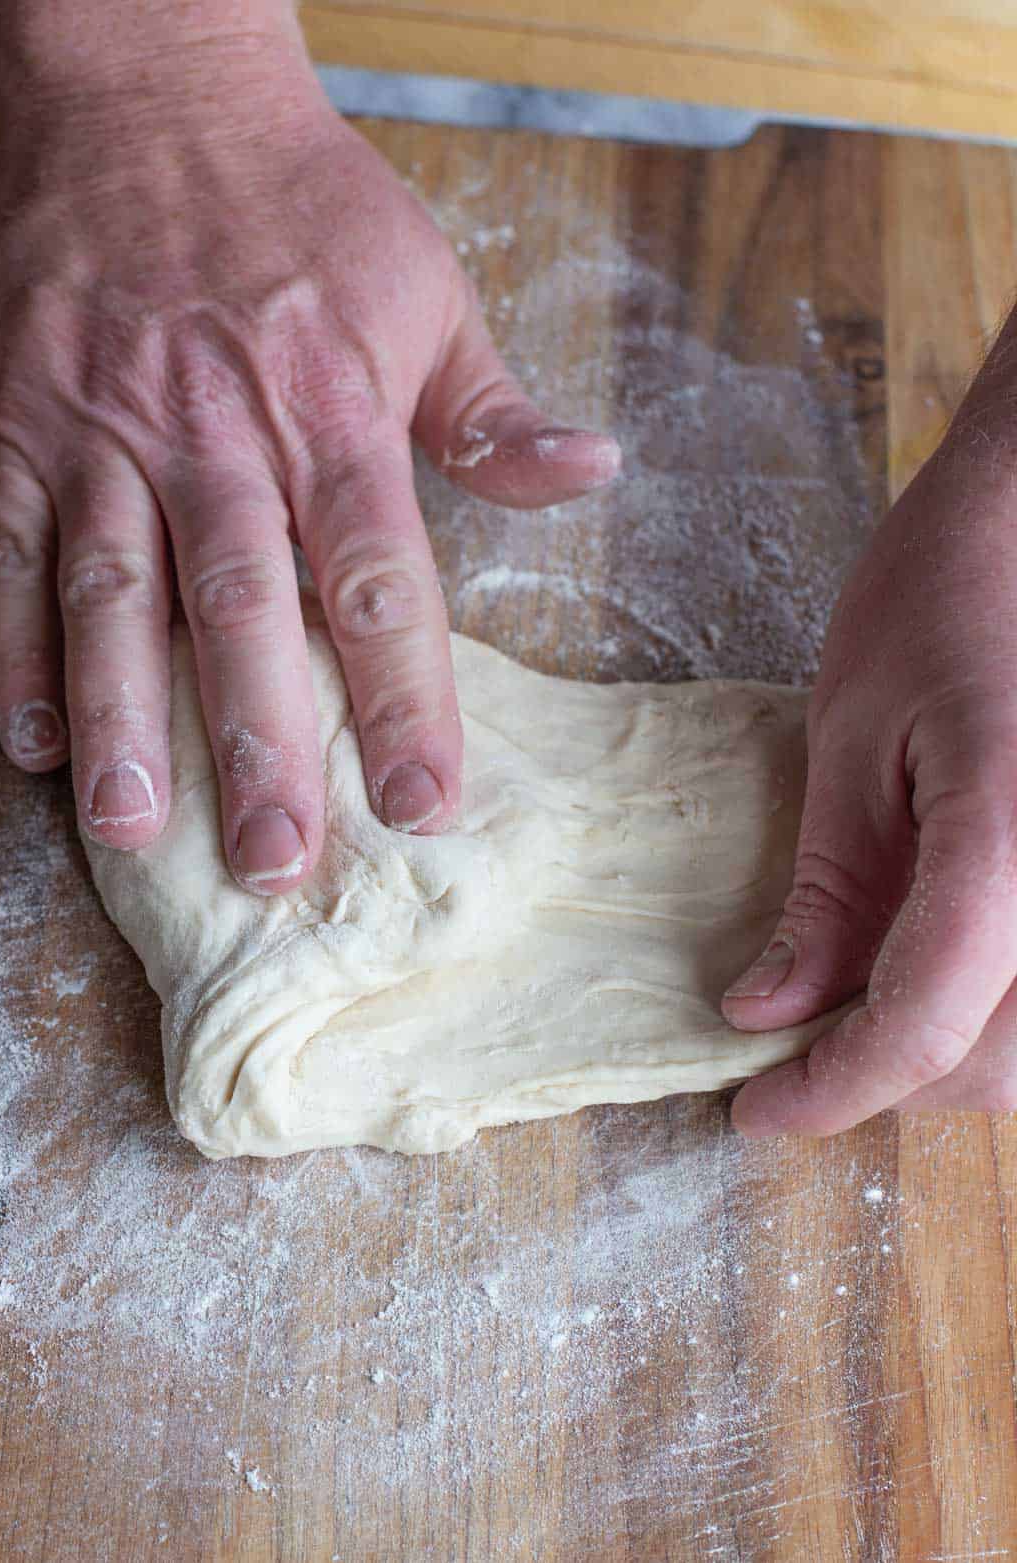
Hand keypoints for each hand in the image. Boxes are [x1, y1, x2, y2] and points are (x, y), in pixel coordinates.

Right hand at [0, 27, 619, 891]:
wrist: (150, 81)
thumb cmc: (303, 201)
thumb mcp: (424, 291)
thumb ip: (491, 412)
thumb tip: (593, 474)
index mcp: (332, 410)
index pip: (380, 581)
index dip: (404, 700)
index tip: (422, 805)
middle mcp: (216, 432)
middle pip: (243, 610)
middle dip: (260, 743)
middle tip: (276, 861)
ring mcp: (104, 431)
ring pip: (113, 594)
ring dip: (124, 719)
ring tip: (134, 829)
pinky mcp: (18, 421)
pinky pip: (10, 549)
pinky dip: (14, 647)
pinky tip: (33, 740)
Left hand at [722, 314, 1016, 1131]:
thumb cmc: (952, 587)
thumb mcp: (852, 734)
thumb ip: (830, 894)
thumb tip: (771, 1015)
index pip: (926, 1027)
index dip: (832, 1090)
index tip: (755, 1109)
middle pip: (1000, 1067)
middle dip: (887, 1080)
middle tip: (793, 1050)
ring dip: (949, 1057)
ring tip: (855, 1010)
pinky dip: (999, 1013)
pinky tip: (937, 970)